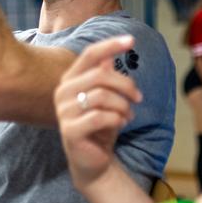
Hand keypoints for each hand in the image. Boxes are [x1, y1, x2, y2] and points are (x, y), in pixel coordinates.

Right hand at [53, 35, 141, 187]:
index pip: (89, 55)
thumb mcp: (106, 99)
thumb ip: (104, 77)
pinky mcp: (69, 131)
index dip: (110, 45)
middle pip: (100, 75)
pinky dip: (117, 119)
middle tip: (139, 98)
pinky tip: (120, 124)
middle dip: (126, 85)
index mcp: (70, 80)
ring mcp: (63, 112)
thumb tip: (109, 56)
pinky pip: (100, 117)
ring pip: (102, 96)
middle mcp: (62, 92)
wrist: (93, 161)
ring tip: (129, 116)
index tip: (132, 40)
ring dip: (123, 106)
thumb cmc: (100, 127)